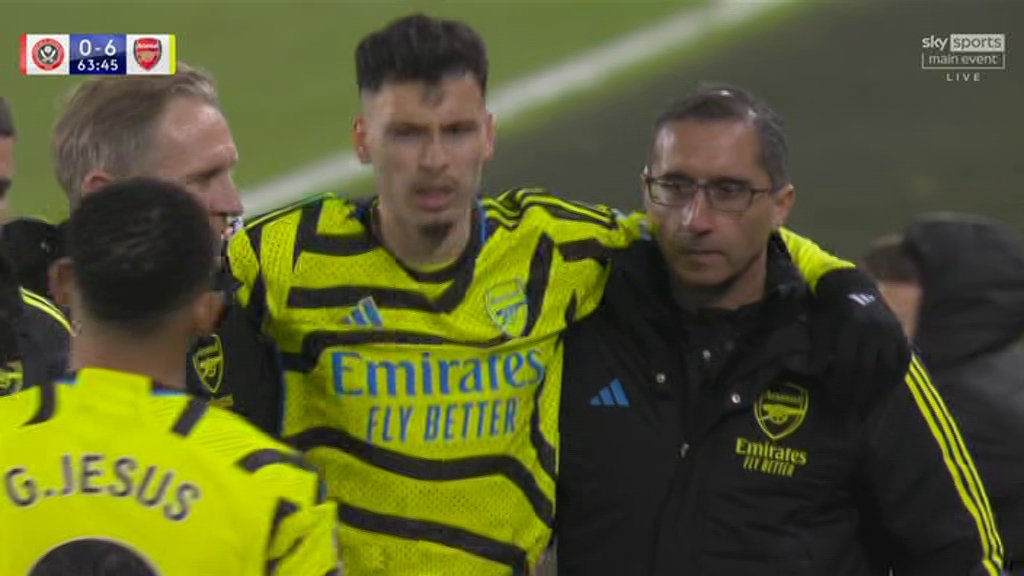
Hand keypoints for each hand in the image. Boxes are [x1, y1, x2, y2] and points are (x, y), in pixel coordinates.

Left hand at [811, 268, 910, 411]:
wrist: (853, 287)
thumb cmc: (829, 310)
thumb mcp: (819, 324)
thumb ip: (818, 348)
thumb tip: (812, 371)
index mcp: (850, 324)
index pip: (846, 364)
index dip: (840, 386)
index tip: (834, 404)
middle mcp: (874, 329)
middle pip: (866, 370)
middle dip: (856, 395)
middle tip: (848, 416)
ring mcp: (890, 332)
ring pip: (885, 370)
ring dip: (875, 394)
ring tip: (864, 412)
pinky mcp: (901, 335)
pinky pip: (900, 364)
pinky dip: (892, 382)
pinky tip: (882, 397)